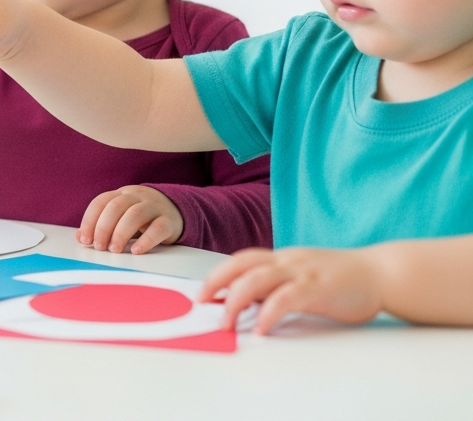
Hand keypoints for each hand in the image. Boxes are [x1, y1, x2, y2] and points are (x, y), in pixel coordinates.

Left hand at [77, 185, 183, 254]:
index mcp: (121, 194)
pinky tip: (137, 251)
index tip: (85, 239)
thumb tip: (80, 237)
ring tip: (114, 250)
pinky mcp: (168, 221)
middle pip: (116, 207)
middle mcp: (136, 196)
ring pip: (135, 214)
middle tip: (99, 247)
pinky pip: (158, 228)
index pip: (100, 202)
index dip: (90, 220)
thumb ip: (101, 224)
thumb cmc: (142, 217)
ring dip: (121, 233)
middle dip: (104, 227)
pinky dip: (146, 240)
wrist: (176, 210)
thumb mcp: (120, 217)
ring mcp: (154, 207)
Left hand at [198, 247, 383, 333]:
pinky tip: (261, 329)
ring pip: (257, 279)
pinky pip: (285, 298)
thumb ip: (280, 285)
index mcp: (284, 257)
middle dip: (216, 282)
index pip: (243, 260)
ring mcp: (302, 272)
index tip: (204, 292)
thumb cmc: (345, 279)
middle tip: (202, 302)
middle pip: (242, 264)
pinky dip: (268, 313)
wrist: (384, 273)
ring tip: (227, 323)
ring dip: (236, 301)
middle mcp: (288, 260)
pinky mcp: (318, 289)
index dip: (220, 273)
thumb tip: (250, 302)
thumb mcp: (305, 277)